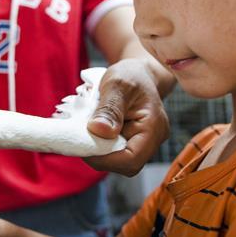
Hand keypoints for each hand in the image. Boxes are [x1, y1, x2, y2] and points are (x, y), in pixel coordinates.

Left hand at [84, 58, 169, 175]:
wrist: (138, 72)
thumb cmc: (130, 74)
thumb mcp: (117, 84)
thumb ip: (109, 108)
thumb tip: (99, 130)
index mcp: (154, 127)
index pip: (131, 159)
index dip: (105, 159)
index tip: (83, 145)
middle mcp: (153, 139)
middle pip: (125, 164)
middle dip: (100, 155)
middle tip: (81, 137)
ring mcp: (144, 142)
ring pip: (119, 160)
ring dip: (100, 149)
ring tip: (87, 131)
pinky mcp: (134, 141)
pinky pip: (117, 151)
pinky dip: (102, 144)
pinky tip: (93, 130)